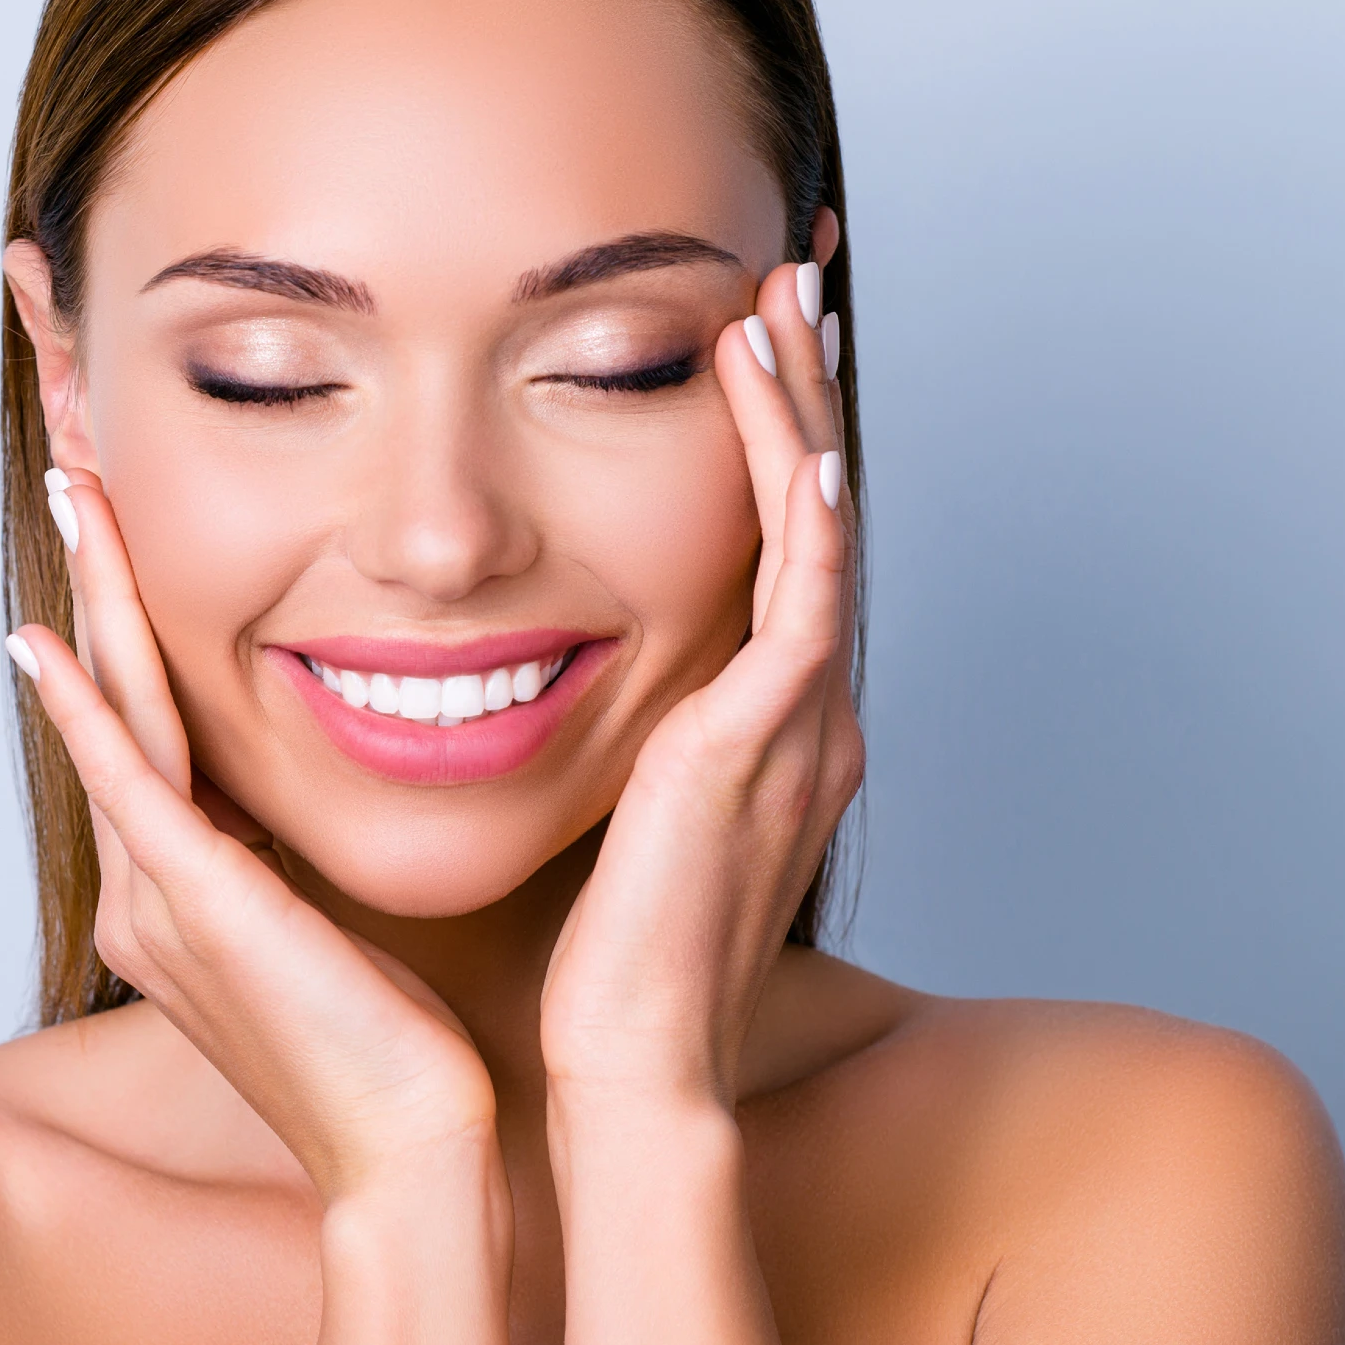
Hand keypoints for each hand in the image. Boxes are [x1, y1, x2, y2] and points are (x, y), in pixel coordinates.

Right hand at [11, 469, 497, 1200]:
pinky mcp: (197, 905)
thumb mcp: (335, 936)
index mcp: (178, 895)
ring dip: (91, 601)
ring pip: (114, 716)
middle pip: (110, 702)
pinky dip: (85, 712)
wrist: (409, 1155)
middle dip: (94, 580)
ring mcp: (160, 898)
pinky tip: (49, 647)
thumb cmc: (394, 1061)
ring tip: (75, 500)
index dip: (125, 625)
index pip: (143, 730)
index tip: (121, 531)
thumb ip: (299, 870)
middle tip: (77, 468)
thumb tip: (307, 813)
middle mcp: (145, 892)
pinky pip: (128, 783)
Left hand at [538, 261, 863, 1110]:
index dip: (772, 445)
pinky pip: (804, 579)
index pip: (775, 553)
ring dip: (804, 403)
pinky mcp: (774, 733)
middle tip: (796, 279)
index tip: (746, 349)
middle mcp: (801, 714)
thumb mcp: (607, 825)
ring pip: (821, 521)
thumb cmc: (600, 970)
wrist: (627, 1065)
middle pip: (817, 512)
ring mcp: (800, 720)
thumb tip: (522, 696)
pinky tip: (779, 406)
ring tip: (784, 297)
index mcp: (764, 734)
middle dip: (808, 391)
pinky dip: (793, 486)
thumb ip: (600, 755)